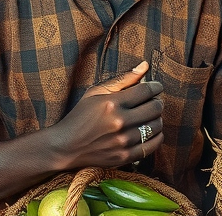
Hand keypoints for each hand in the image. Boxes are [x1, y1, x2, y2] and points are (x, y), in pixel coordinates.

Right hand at [49, 61, 164, 170]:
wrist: (65, 147)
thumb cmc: (80, 116)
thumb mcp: (96, 92)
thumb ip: (123, 79)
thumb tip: (145, 65)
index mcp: (112, 103)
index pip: (147, 90)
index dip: (156, 86)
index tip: (156, 87)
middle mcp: (120, 122)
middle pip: (155, 107)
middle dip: (157, 101)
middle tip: (152, 101)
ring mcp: (123, 141)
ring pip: (156, 125)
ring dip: (157, 118)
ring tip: (149, 116)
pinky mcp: (125, 156)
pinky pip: (153, 145)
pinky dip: (156, 136)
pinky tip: (150, 131)